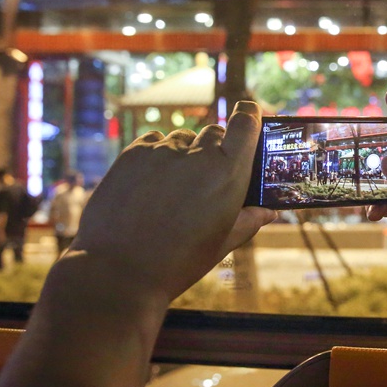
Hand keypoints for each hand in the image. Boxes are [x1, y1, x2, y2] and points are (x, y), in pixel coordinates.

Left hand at [67, 101, 276, 302]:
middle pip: (214, 132)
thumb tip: (268, 211)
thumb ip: (248, 221)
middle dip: (215, 148)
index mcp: (228, 174)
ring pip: (182, 139)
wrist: (118, 271)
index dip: (249, 115)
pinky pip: (153, 141)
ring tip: (172, 188)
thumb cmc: (177, 262)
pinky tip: (150, 183)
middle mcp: (198, 155)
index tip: (249, 115)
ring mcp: (163, 151)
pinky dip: (157, 154)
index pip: (246, 123)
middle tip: (205, 178)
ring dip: (184, 154)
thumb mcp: (221, 244)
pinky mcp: (132, 153)